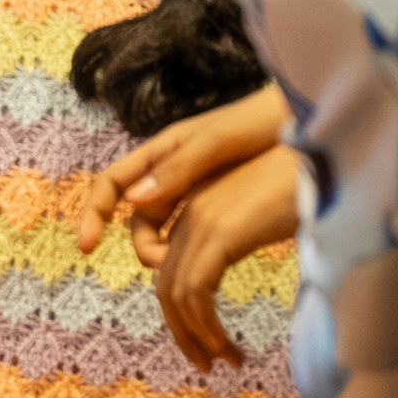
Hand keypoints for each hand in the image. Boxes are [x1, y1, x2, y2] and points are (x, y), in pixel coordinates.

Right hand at [76, 83, 285, 256]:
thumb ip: (179, 167)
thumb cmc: (264, 121)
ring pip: (166, 233)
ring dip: (169, 258)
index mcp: (163, 151)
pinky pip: (194, 237)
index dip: (93, 213)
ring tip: (196, 277)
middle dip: (145, 248)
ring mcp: (197, 192)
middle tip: (167, 268)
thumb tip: (133, 200)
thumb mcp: (219, 141)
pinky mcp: (221, 207)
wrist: (309, 121)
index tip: (88, 247)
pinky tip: (213, 272)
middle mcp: (172, 174)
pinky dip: (194, 256)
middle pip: (140, 220)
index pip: (111, 184)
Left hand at [135, 147, 304, 371]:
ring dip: (195, 337)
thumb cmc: (307, 183)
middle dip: (182, 331)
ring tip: (221, 362)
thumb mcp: (262, 215)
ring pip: (175, 293)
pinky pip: (195, 291)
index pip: (170, 268)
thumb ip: (240, 236)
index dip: (181, 310)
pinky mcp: (220, 231)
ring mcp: (202, 220)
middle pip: (166, 284)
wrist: (329, 154)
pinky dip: (205, 328)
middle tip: (205, 363)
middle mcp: (191, 212)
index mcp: (199, 207)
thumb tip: (234, 265)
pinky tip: (227, 348)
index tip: (207, 339)